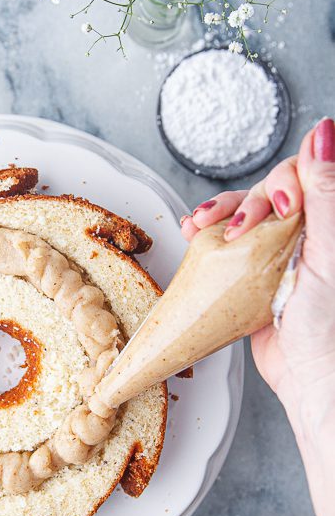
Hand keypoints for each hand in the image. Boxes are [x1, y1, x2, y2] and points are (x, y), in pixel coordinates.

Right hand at [180, 118, 334, 427]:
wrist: (313, 383)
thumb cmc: (330, 327)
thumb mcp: (328, 253)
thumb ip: (325, 193)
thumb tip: (324, 132)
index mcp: (329, 223)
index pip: (302, 175)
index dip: (283, 182)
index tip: (278, 207)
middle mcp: (307, 233)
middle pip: (268, 191)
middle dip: (244, 203)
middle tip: (236, 229)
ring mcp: (278, 254)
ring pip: (244, 214)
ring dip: (218, 214)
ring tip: (199, 227)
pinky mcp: (253, 274)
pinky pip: (228, 243)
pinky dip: (208, 236)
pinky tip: (194, 235)